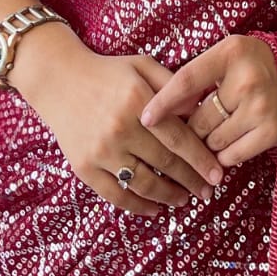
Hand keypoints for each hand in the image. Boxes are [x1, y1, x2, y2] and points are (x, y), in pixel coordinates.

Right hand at [17, 34, 224, 218]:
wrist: (58, 78)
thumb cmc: (107, 71)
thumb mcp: (142, 65)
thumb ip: (173, 85)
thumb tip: (201, 110)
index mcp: (138, 102)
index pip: (178, 139)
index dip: (201, 160)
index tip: (218, 175)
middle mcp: (120, 129)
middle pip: (165, 164)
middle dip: (191, 181)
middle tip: (208, 192)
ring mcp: (100, 151)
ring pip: (144, 184)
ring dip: (169, 196)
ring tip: (184, 200)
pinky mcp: (83, 167)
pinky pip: (115, 195)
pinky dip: (138, 207)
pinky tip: (155, 209)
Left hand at [139, 33, 276, 167]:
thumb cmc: (244, 64)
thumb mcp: (220, 57)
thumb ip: (191, 79)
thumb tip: (158, 113)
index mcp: (230, 53)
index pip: (187, 81)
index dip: (163, 102)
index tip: (144, 118)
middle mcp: (248, 80)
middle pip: (199, 120)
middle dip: (189, 128)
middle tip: (190, 127)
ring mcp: (262, 107)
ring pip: (213, 140)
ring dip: (206, 141)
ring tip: (213, 130)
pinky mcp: (272, 132)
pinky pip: (232, 155)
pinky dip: (223, 154)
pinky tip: (227, 141)